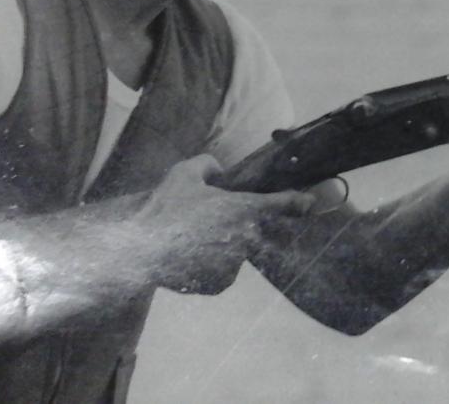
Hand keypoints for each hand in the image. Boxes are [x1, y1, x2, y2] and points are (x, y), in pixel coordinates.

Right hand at [134, 155, 318, 293]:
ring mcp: (234, 265)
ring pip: (240, 253)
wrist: (139, 249)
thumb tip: (219, 172)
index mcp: (244, 210)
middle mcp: (246, 239)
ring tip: (196, 240)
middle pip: (264, 234)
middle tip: (225, 224)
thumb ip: (209, 165)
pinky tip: (191, 256)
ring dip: (228, 247)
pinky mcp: (220, 284)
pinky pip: (224, 272)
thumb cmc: (163, 207)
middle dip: (254, 228)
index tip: (310, 203)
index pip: (282, 205)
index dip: (298, 203)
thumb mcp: (185, 173)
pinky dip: (213, 265)